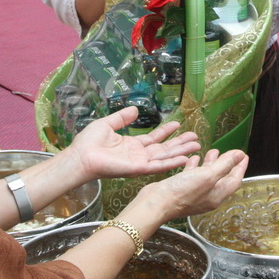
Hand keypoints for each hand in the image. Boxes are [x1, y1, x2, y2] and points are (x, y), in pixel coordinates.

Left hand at [65, 107, 199, 179]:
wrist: (81, 156)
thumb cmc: (88, 143)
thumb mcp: (107, 124)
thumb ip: (122, 118)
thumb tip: (135, 109)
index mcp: (131, 145)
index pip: (154, 138)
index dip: (167, 131)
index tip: (179, 124)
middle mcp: (138, 155)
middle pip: (164, 149)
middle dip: (180, 143)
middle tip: (196, 138)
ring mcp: (139, 163)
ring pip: (165, 157)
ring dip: (181, 152)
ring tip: (197, 146)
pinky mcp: (138, 169)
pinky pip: (158, 166)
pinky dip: (171, 163)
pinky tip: (184, 159)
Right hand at [134, 148, 247, 221]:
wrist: (156, 203)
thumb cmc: (182, 193)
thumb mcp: (207, 176)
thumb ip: (224, 165)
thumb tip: (239, 155)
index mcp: (217, 195)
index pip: (234, 179)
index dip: (240, 167)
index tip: (243, 155)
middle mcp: (208, 196)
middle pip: (222, 178)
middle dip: (227, 164)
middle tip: (231, 153)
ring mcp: (195, 193)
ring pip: (207, 176)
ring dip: (211, 163)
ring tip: (213, 151)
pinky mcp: (182, 189)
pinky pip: (193, 176)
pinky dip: (195, 166)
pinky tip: (193, 159)